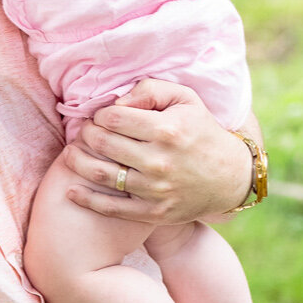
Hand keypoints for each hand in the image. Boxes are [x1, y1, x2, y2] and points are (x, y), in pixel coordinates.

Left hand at [62, 79, 253, 223]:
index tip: (101, 117)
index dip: (100, 115)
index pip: (112, 117)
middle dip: (86, 134)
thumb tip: (116, 102)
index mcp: (167, 130)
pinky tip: (70, 190)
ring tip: (71, 154)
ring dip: (76, 161)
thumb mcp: (185, 99)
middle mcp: (160, 161)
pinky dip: (85, 199)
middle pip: (102, 142)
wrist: (231, 178)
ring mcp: (156, 190)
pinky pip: (111, 208)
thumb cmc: (201, 131)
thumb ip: (149, 90)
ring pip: (100, 173)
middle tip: (85, 132)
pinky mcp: (153, 212)